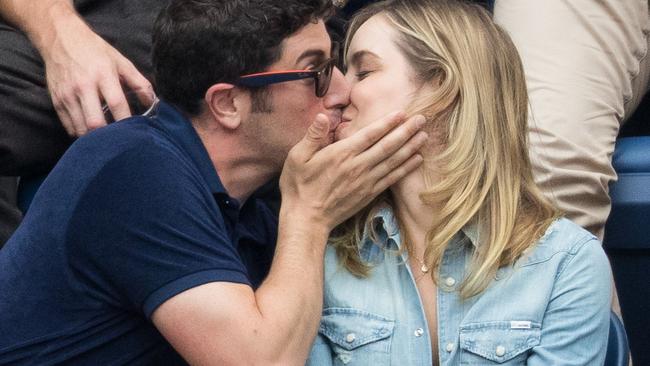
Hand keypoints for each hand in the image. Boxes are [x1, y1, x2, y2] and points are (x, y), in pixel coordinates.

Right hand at [41, 16, 153, 135]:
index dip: (126, 121)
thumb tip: (153, 102)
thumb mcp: (120, 62)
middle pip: (95, 122)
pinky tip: (90, 131)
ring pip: (81, 128)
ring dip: (95, 137)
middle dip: (109, 135)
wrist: (60, 38)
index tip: (136, 132)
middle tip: (119, 140)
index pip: (116, 104)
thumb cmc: (94, 50)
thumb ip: (139, 83)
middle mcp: (83, 86)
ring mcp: (67, 94)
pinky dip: (80, 133)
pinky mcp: (56, 100)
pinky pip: (68, 126)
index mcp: (103, 75)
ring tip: (106, 138)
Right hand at [280, 111, 427, 230]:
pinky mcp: (369, 194)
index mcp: (342, 154)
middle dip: (406, 131)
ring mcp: (366, 181)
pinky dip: (406, 168)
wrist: (306, 219)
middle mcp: (358, 166)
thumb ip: (312, 135)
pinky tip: (417, 160)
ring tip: (424, 135)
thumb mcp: (297, 157)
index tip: (402, 112)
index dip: (388, 123)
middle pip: (388, 146)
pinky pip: (392, 178)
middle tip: (422, 119)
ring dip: (411, 147)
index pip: (370, 134)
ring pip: (393, 161)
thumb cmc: (299, 186)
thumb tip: (322, 116)